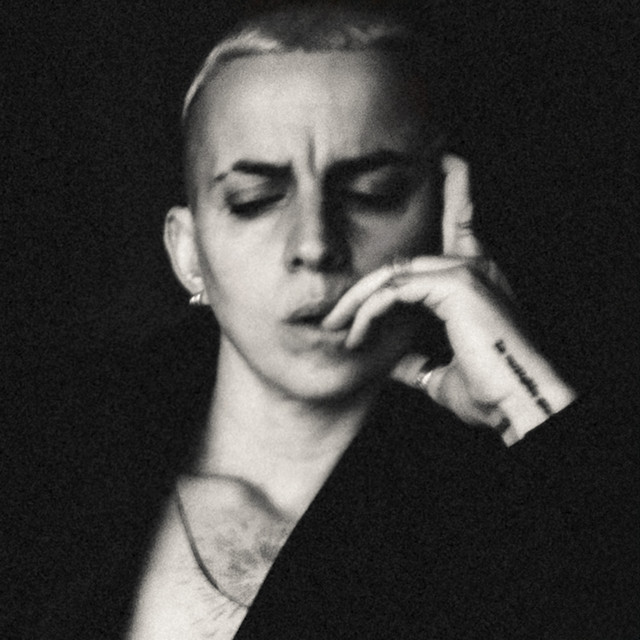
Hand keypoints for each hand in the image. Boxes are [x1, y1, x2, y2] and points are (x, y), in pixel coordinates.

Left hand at [323, 156, 575, 444]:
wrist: (519, 407)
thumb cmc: (490, 392)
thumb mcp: (441, 371)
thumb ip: (416, 358)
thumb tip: (391, 360)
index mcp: (476, 278)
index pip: (462, 220)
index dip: (456, 188)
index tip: (447, 158)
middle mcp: (473, 265)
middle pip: (401, 262)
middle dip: (363, 290)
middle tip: (334, 319)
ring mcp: (465, 271)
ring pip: (390, 277)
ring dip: (356, 305)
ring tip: (335, 330)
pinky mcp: (455, 285)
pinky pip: (393, 292)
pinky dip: (368, 314)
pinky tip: (355, 337)